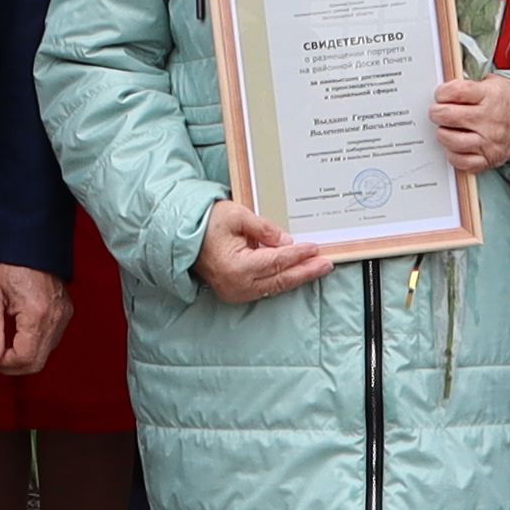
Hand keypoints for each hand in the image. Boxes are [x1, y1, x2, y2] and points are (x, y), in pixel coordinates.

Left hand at [0, 261, 72, 374]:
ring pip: (46, 353)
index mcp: (36, 313)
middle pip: (38, 363)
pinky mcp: (65, 312)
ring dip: (25, 355)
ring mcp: (63, 315)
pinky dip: (36, 343)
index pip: (26, 359)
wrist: (29, 241)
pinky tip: (20, 331)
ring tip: (6, 341)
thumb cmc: (6, 263)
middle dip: (15, 365)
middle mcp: (55, 317)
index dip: (6, 365)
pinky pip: (52, 339)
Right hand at [194, 199, 337, 300]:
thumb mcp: (237, 216)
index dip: (298, 254)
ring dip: (296, 277)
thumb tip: (287, 241)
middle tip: (326, 264)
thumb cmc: (207, 224)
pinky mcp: (236, 293)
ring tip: (317, 268)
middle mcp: (239, 285)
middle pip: (281, 279)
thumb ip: (264, 229)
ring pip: (275, 286)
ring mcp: (237, 292)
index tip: (315, 248)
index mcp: (238, 267)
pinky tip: (295, 272)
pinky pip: (266, 288)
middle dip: (306, 271)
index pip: (277, 260)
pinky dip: (282, 279)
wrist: (183, 238)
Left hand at [426, 72, 509, 176]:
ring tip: (447, 129)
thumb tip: (445, 91)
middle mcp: (490, 119)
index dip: (442, 93)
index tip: (441, 95)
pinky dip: (454, 155)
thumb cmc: (509, 102)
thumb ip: (470, 84)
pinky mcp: (490, 158)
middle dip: (437, 112)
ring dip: (443, 134)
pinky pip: (462, 162)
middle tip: (438, 112)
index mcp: (490, 96)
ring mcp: (490, 141)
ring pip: (452, 140)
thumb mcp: (494, 83)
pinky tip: (456, 146)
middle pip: (448, 116)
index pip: (455, 92)